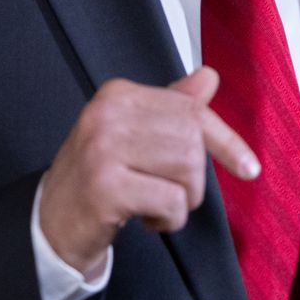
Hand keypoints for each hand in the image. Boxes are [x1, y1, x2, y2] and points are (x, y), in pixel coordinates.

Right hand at [37, 67, 259, 276]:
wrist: (50, 222)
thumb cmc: (99, 178)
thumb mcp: (133, 136)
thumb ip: (171, 108)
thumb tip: (208, 77)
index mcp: (118, 94)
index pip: (190, 110)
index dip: (225, 141)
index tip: (249, 167)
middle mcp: (108, 114)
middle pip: (192, 142)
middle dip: (193, 178)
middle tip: (169, 193)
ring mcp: (103, 149)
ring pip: (186, 170)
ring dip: (182, 200)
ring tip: (155, 205)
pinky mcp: (105, 186)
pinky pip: (170, 201)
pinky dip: (170, 219)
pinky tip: (147, 219)